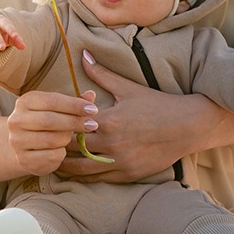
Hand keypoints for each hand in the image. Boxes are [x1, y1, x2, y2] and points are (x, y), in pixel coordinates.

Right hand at [6, 89, 97, 176]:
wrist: (25, 145)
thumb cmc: (46, 122)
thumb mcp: (58, 108)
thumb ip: (74, 102)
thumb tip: (91, 95)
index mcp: (24, 102)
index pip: (51, 101)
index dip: (74, 105)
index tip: (93, 110)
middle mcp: (16, 120)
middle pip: (49, 120)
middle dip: (74, 122)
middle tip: (92, 125)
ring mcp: (17, 141)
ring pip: (51, 140)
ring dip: (66, 138)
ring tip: (70, 137)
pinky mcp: (23, 159)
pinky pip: (51, 156)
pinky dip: (61, 153)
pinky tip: (60, 149)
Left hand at [61, 50, 212, 182]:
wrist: (187, 126)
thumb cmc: (156, 104)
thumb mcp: (128, 88)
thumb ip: (102, 74)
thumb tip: (83, 54)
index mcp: (108, 121)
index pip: (71, 128)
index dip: (58, 129)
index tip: (49, 127)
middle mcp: (112, 144)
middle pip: (73, 151)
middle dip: (59, 148)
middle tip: (46, 146)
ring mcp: (120, 162)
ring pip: (83, 170)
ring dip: (68, 167)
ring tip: (56, 162)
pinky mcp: (129, 174)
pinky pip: (100, 179)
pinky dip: (87, 176)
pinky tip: (78, 173)